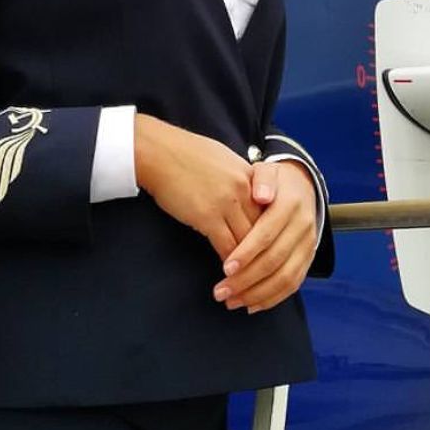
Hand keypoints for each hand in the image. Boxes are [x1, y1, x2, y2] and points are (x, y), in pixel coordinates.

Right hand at [134, 114, 261, 262]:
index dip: (270, 232)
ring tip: (245, 278)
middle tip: (263, 271)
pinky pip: (226, 247)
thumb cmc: (187, 153)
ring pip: (247, 243)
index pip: (270, 211)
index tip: (269, 248)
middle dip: (263, 252)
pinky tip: (227, 272)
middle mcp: (243, 189)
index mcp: (249, 175)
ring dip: (247, 263)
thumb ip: (240, 179)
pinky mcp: (207, 216)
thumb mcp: (224, 159)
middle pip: (263, 229)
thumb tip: (249, 195)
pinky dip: (229, 263)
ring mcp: (227, 203)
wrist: (159, 151)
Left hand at [212, 159, 317, 313]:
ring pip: (285, 277)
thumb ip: (262, 179)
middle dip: (246, 280)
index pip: (267, 234)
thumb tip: (261, 194)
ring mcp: (308, 245)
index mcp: (290, 205)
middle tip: (220, 291)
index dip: (247, 253)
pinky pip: (293, 284)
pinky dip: (272, 298)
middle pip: (274, 260)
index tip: (226, 268)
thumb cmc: (274, 182)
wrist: (301, 186)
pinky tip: (250, 305)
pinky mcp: (308, 258)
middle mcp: (303, 227)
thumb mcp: (267, 171)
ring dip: (256, 293)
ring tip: (231, 301)